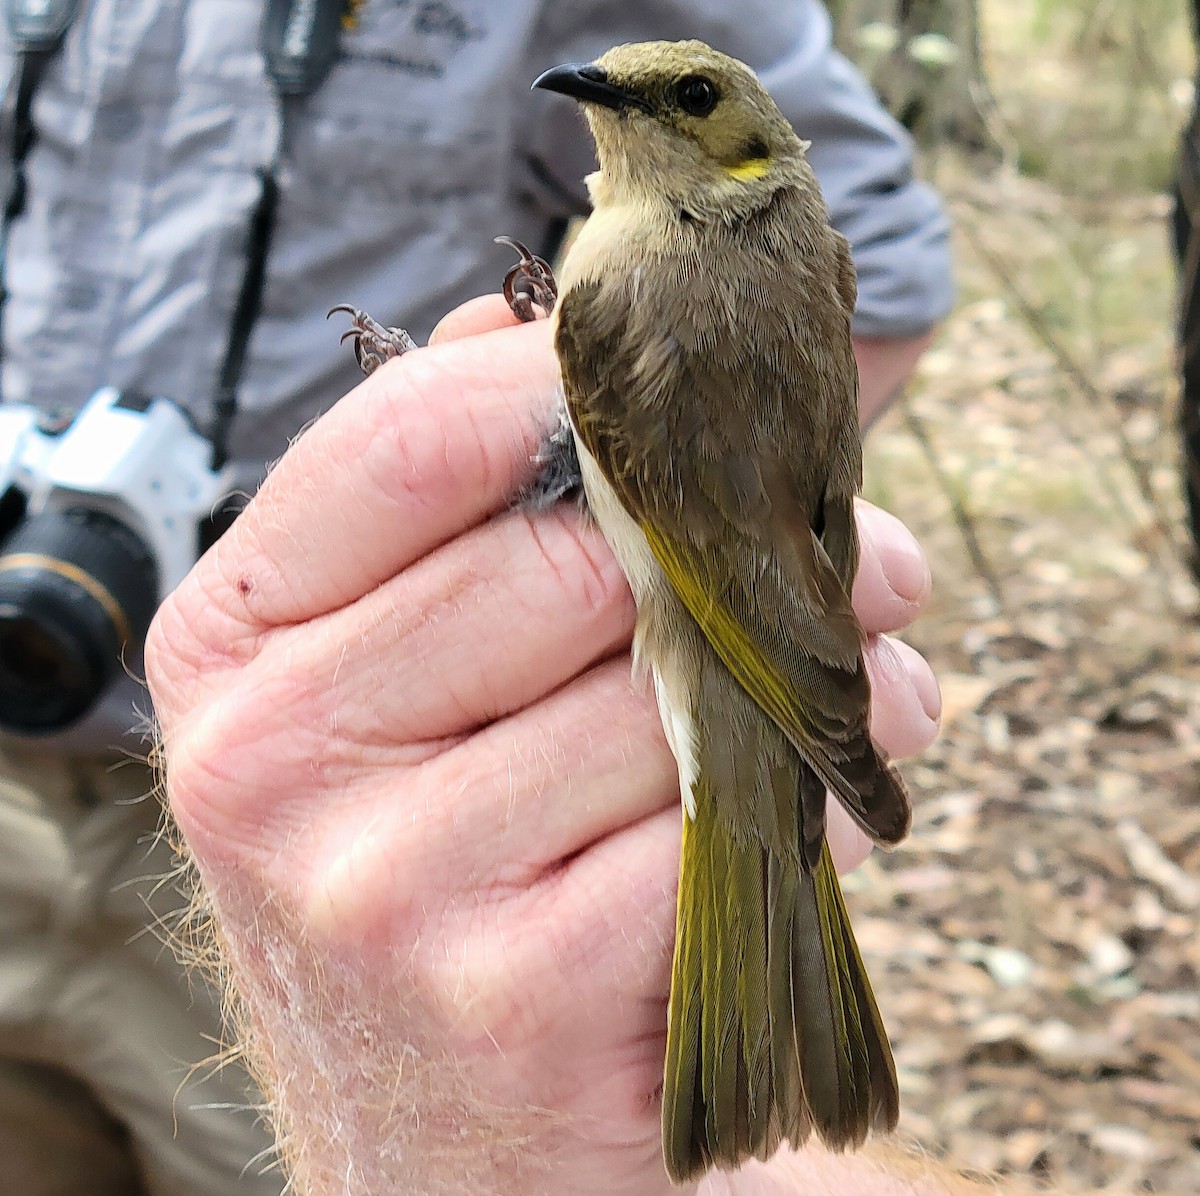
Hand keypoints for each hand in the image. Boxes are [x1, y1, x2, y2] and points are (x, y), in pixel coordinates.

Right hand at [146, 297, 939, 1195]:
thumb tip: (520, 326)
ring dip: (805, 682)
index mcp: (232, 647)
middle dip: (744, 544)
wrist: (434, 1120)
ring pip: (659, 695)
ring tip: (858, 684)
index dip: (578, 389)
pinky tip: (813, 808)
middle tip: (857, 554)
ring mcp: (383, 885)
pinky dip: (798, 807)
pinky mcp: (511, 994)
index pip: (410, 441)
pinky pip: (706, 832)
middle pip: (568, 560)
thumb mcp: (381, 684)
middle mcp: (272, 761)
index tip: (690, 402)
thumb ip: (438, 504)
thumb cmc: (429, 856)